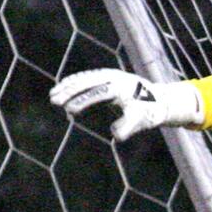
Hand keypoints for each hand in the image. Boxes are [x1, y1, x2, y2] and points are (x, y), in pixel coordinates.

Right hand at [49, 68, 202, 141]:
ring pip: (85, 78)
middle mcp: (113, 78)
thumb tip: (115, 136)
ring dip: (68, 86)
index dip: (82, 101)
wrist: (159, 99)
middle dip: (69, 91)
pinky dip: (75, 82)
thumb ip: (128, 127)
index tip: (69, 110)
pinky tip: (63, 87)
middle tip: (53, 100)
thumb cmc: (149, 112)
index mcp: (120, 88)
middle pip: (87, 82)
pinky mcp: (107, 77)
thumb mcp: (140, 120)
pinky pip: (87, 78)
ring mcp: (109, 75)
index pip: (97, 93)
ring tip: (53, 96)